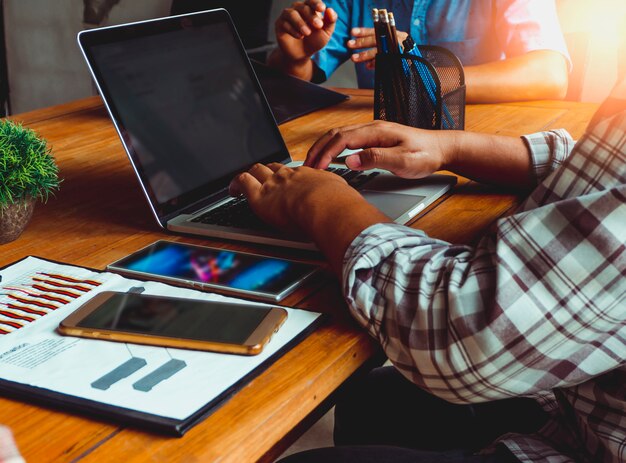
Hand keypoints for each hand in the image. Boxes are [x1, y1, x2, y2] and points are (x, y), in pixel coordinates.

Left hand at [229, 163, 361, 233]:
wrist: (327, 206)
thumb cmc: (338, 204)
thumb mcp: (340, 194)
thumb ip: (336, 196)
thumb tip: (345, 200)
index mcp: (307, 175)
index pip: (293, 172)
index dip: (286, 176)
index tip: (285, 181)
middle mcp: (288, 176)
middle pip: (273, 167)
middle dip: (266, 172)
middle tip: (263, 179)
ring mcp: (273, 184)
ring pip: (256, 171)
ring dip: (250, 176)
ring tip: (244, 183)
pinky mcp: (260, 196)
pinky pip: (242, 182)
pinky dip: (234, 184)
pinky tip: (231, 191)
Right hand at [275, 1, 336, 61]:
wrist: (302, 54)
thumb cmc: (314, 41)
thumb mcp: (326, 33)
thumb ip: (331, 21)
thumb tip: (330, 10)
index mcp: (309, 8)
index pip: (312, 1)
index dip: (316, 3)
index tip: (322, 8)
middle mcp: (297, 9)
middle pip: (303, 7)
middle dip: (311, 16)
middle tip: (318, 26)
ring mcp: (287, 16)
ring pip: (291, 14)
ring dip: (300, 23)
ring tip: (307, 33)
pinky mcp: (279, 24)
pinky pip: (284, 23)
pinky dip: (293, 30)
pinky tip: (299, 37)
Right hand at [305, 120, 456, 177]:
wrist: (442, 149)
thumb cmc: (426, 154)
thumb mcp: (403, 160)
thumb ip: (375, 158)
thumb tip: (350, 160)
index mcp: (376, 131)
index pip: (342, 139)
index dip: (326, 153)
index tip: (318, 168)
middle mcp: (372, 128)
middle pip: (336, 134)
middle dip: (318, 149)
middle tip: (307, 167)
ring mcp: (373, 132)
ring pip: (340, 135)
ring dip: (324, 147)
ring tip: (314, 163)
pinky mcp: (375, 138)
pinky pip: (348, 140)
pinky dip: (334, 148)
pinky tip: (331, 158)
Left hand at [347, 27, 407, 69]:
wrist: (417, 63)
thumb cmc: (401, 54)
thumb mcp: (392, 44)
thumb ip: (380, 44)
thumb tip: (362, 47)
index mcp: (393, 34)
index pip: (377, 30)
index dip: (364, 31)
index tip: (353, 32)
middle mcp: (395, 40)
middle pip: (376, 39)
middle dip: (362, 42)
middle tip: (349, 44)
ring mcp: (397, 50)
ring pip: (378, 51)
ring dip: (365, 55)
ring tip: (354, 58)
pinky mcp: (398, 61)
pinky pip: (384, 62)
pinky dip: (375, 64)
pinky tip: (368, 66)